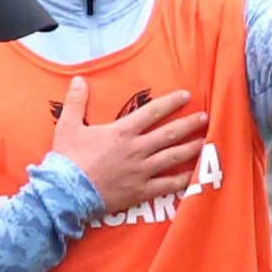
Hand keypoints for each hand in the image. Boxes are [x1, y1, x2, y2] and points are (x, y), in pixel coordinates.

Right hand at [51, 77, 207, 213]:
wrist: (66, 191)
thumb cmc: (67, 158)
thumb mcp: (67, 125)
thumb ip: (76, 101)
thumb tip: (78, 79)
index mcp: (121, 132)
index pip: (152, 112)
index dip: (171, 102)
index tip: (186, 95)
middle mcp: (136, 149)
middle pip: (169, 134)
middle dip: (189, 124)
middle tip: (204, 117)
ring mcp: (140, 171)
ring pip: (172, 157)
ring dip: (191, 148)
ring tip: (205, 141)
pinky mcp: (140, 191)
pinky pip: (166, 185)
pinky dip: (181, 180)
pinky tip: (191, 175)